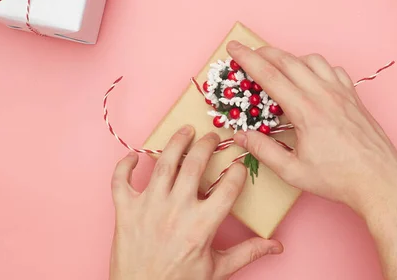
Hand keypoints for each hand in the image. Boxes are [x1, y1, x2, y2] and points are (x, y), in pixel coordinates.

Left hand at [109, 127, 282, 279]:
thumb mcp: (217, 270)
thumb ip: (247, 253)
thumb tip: (275, 245)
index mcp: (201, 225)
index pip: (228, 187)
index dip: (237, 171)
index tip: (238, 165)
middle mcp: (175, 210)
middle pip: (194, 165)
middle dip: (207, 145)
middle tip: (213, 136)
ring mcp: (148, 207)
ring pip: (163, 164)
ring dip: (175, 143)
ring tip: (185, 131)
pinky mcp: (125, 211)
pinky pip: (120, 181)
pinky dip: (124, 166)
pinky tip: (134, 156)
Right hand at [228, 42, 396, 218]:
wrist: (379, 180)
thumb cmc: (337, 179)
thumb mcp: (293, 171)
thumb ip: (264, 151)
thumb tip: (242, 136)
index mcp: (305, 111)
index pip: (270, 76)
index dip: (248, 59)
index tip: (234, 48)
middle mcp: (323, 95)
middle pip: (288, 61)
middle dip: (264, 52)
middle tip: (249, 51)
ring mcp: (342, 93)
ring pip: (312, 60)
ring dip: (291, 58)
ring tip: (279, 66)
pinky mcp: (354, 97)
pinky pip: (333, 70)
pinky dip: (317, 67)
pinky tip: (312, 78)